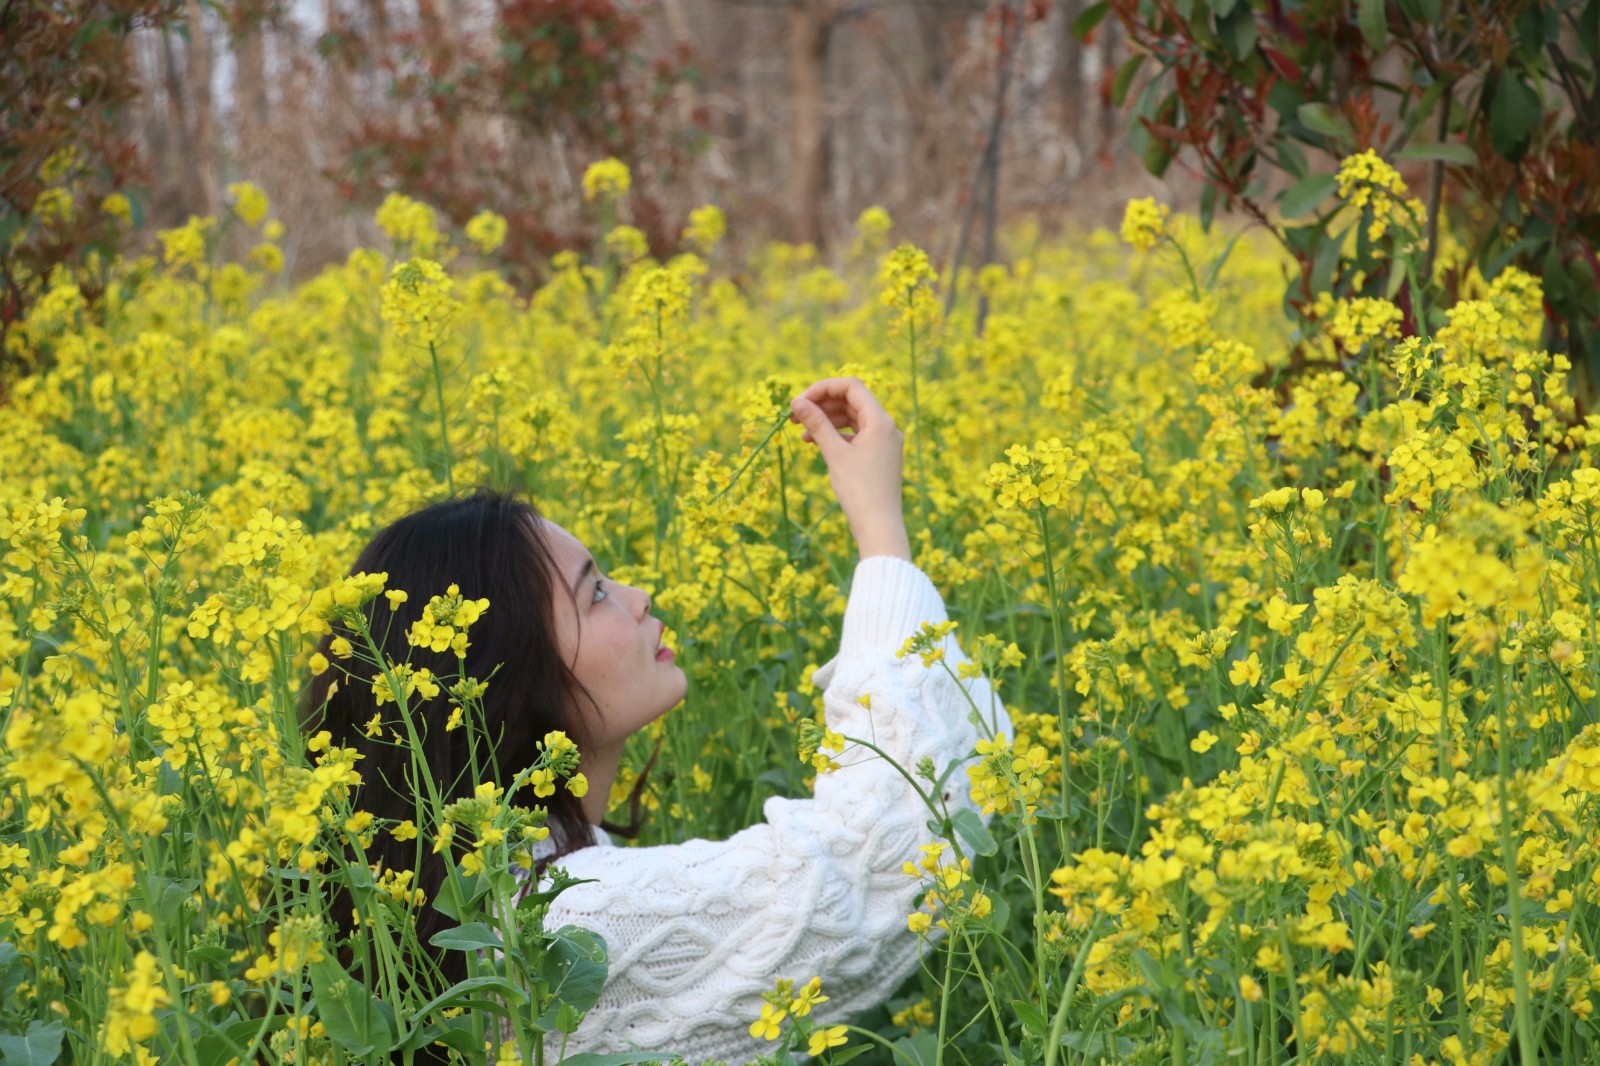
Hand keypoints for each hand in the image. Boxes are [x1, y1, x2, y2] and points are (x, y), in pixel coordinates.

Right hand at [789, 377, 911, 560]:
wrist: (879, 527)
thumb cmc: (859, 491)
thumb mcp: (835, 454)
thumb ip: (817, 424)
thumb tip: (797, 402)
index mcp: (881, 421)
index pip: (851, 387)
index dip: (823, 388)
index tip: (799, 401)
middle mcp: (886, 427)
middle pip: (851, 401)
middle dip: (822, 404)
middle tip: (794, 416)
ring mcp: (884, 441)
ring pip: (851, 418)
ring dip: (826, 420)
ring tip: (802, 434)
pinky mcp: (878, 455)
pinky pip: (855, 435)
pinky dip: (836, 435)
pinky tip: (817, 444)